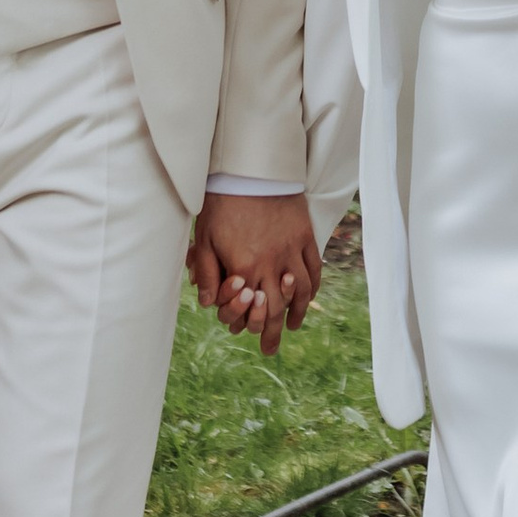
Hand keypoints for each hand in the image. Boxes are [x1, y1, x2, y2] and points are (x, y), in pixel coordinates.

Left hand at [187, 191, 320, 358]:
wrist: (251, 169)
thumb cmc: (222, 202)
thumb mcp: (204, 238)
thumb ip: (205, 272)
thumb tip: (207, 302)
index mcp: (246, 268)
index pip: (254, 310)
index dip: (255, 329)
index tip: (258, 345)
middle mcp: (272, 264)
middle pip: (277, 308)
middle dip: (273, 332)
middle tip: (271, 347)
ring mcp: (292, 250)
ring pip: (300, 291)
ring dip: (296, 312)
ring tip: (291, 325)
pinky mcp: (304, 235)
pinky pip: (314, 268)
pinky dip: (312, 287)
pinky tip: (307, 296)